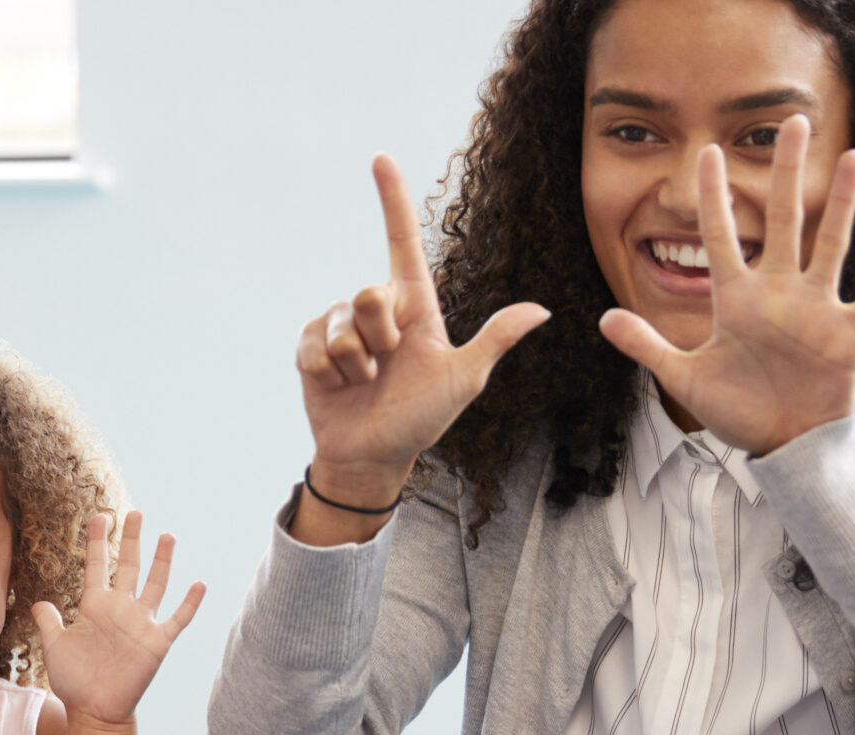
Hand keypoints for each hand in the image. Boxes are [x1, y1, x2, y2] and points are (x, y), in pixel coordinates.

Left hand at [33, 512, 204, 727]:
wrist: (94, 711)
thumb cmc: (74, 681)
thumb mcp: (55, 647)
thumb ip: (49, 622)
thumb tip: (37, 603)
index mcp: (94, 606)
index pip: (96, 565)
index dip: (97, 541)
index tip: (99, 515)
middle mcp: (120, 609)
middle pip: (128, 566)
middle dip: (131, 539)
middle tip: (135, 513)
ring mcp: (140, 624)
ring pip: (155, 585)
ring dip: (161, 561)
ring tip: (167, 535)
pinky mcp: (157, 642)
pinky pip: (177, 619)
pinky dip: (189, 603)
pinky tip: (199, 583)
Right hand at [296, 154, 550, 511]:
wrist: (372, 455)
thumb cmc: (421, 418)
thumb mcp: (463, 380)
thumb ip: (494, 341)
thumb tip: (542, 310)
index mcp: (414, 306)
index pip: (402, 242)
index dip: (393, 200)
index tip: (381, 159)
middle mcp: (376, 310)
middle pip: (370, 293)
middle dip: (379, 336)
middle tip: (388, 366)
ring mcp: (341, 327)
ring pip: (340, 323)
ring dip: (355, 362)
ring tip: (365, 381)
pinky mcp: (311, 347)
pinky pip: (313, 344)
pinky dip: (327, 371)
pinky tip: (338, 386)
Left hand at [597, 117, 854, 456]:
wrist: (783, 444)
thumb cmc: (738, 410)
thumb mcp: (685, 378)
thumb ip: (646, 345)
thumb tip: (601, 319)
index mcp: (737, 300)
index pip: (720, 238)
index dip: (714, 198)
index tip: (708, 154)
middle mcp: (778, 293)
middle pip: (780, 221)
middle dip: (784, 174)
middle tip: (793, 123)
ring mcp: (814, 310)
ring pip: (830, 244)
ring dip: (842, 204)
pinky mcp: (846, 335)